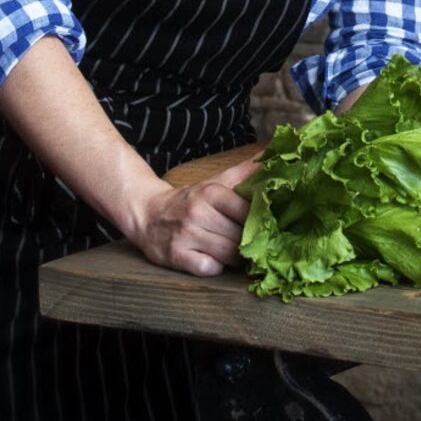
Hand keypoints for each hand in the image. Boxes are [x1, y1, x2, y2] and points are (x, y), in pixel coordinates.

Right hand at [132, 157, 259, 276]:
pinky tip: (212, 259)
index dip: (257, 221)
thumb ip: (245, 172)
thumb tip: (272, 152)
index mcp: (210, 192)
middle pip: (239, 236)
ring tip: (233, 250)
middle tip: (249, 242)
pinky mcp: (175, 256)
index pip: (247, 211)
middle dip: (247, 241)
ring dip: (234, 257)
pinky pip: (208, 268)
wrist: (148, 214)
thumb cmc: (191, 200)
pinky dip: (215, 267)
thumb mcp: (216, 182)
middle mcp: (197, 212)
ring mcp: (185, 235)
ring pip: (227, 254)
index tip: (261, 225)